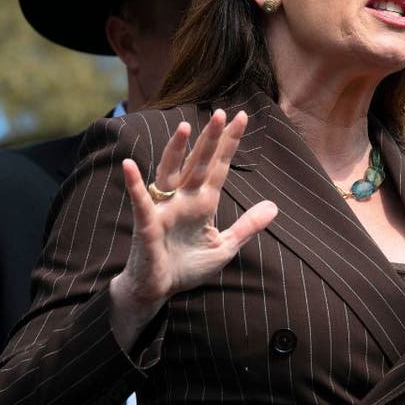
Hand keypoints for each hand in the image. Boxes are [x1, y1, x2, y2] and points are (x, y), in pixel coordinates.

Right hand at [110, 110, 277, 349]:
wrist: (158, 291)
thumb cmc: (187, 267)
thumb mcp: (225, 247)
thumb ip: (247, 226)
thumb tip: (274, 206)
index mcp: (203, 202)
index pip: (219, 166)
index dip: (229, 143)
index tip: (242, 116)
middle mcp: (184, 199)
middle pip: (199, 163)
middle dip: (211, 139)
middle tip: (222, 113)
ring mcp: (164, 209)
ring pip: (171, 173)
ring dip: (177, 150)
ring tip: (185, 126)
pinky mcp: (147, 225)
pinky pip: (141, 202)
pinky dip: (134, 184)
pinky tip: (130, 165)